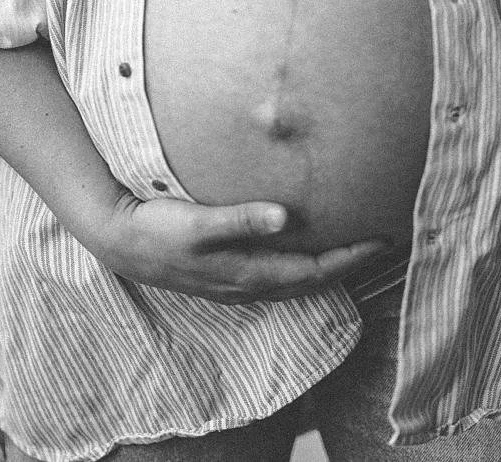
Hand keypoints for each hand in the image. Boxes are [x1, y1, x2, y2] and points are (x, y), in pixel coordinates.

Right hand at [96, 193, 389, 303]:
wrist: (118, 239)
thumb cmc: (157, 227)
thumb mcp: (198, 222)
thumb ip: (241, 219)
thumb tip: (286, 217)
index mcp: (248, 272)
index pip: (315, 270)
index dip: (351, 257)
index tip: (382, 238)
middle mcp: (248, 283)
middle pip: (312, 279)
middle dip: (349, 263)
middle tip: (382, 240)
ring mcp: (236, 282)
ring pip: (296, 279)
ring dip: (328, 265)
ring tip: (353, 244)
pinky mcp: (225, 272)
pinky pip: (278, 273)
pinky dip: (303, 263)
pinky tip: (304, 245)